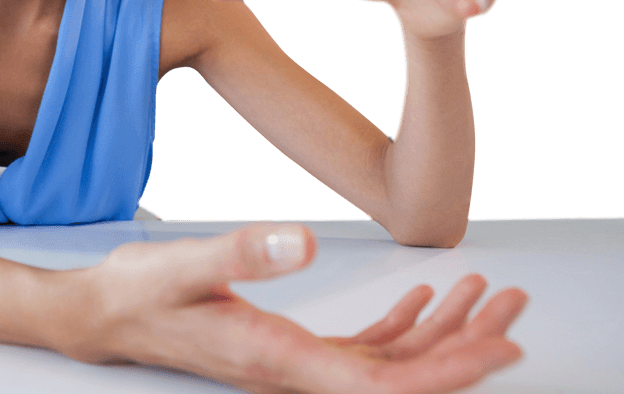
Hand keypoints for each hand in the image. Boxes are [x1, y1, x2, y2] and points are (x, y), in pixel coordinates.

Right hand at [68, 223, 527, 393]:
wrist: (109, 314)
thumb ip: (242, 255)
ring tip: (486, 295)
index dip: (449, 369)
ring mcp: (297, 364)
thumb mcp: (183, 265)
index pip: (383, 382)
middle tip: (515, 308)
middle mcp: (296, 373)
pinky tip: (422, 297)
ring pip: (391, 362)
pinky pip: (364, 348)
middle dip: (465, 346)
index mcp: (279, 360)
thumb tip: (302, 243)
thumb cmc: (141, 294)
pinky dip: (402, 324)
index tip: (502, 347)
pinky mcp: (291, 347)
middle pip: (402, 377)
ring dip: (442, 332)